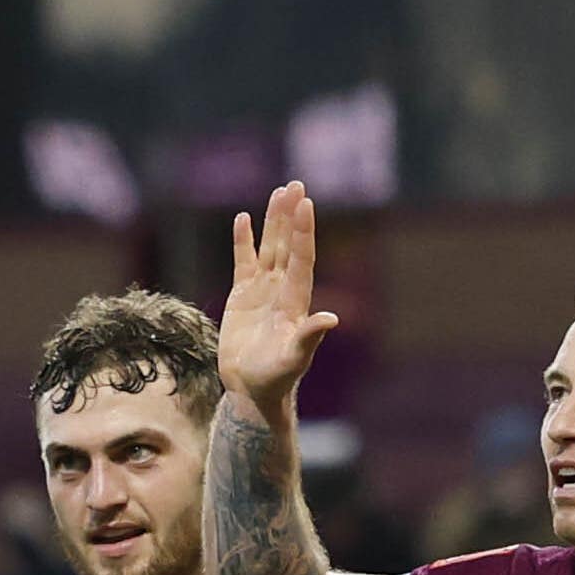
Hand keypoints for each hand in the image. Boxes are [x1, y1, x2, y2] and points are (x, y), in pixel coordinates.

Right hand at [220, 180, 337, 411]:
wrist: (253, 390)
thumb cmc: (275, 379)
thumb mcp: (293, 360)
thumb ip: (309, 338)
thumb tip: (331, 319)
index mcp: (296, 301)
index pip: (301, 259)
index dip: (303, 232)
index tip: (305, 204)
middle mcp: (282, 290)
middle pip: (287, 245)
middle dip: (291, 216)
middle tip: (296, 185)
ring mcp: (263, 290)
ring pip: (270, 247)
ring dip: (273, 221)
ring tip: (279, 191)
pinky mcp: (243, 296)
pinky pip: (244, 261)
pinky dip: (244, 241)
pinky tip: (243, 219)